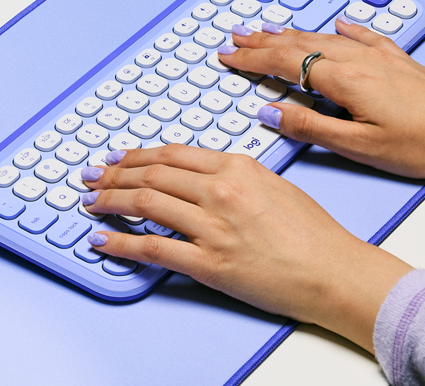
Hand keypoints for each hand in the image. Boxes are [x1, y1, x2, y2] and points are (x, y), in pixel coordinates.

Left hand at [80, 145, 413, 352]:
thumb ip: (237, 178)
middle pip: (153, 175)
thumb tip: (203, 180)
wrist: (333, 271)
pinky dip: (121, 243)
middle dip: (115, 174)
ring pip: (145, 204)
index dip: (139, 155)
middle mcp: (221, 190)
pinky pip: (152, 249)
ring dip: (110, 201)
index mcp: (238, 168)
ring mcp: (213, 226)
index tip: (120, 159)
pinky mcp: (209, 263)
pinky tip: (101, 240)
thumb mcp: (275, 186)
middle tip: (93, 176)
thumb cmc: (314, 235)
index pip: (174, 154)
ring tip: (91, 201)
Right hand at [219, 17, 424, 193]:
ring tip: (269, 29)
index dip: (253, 60)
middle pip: (300, 43)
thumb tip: (271, 113)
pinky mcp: (399, 60)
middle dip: (264, 41)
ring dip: (293, 33)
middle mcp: (359, 60)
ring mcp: (380, 56)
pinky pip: (363, 36)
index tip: (228, 57)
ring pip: (326, 37)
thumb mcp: (360, 147)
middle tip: (236, 37)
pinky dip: (343, 28)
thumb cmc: (423, 143)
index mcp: (344, 80)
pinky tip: (339, 22)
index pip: (285, 63)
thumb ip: (312, 128)